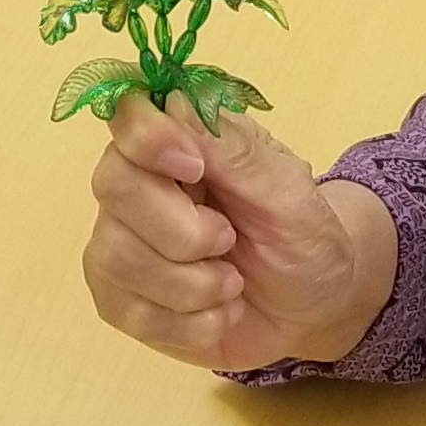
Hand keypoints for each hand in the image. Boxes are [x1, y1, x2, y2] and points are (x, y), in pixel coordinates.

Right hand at [83, 96, 394, 370]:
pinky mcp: (121, 298)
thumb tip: (172, 102)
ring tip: (232, 285)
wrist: (311, 310)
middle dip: (181, 231)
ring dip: (190, 285)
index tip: (194, 166)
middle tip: (229, 241)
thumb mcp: (289, 193)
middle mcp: (139, 184)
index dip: (149, 138)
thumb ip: (233, 150)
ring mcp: (121, 242)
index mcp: (182, 142)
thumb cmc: (302, 238)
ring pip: (115, 256)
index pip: (129, 115)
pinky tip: (217, 314)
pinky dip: (187, 323)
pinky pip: (127, 310)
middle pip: (114, 185)